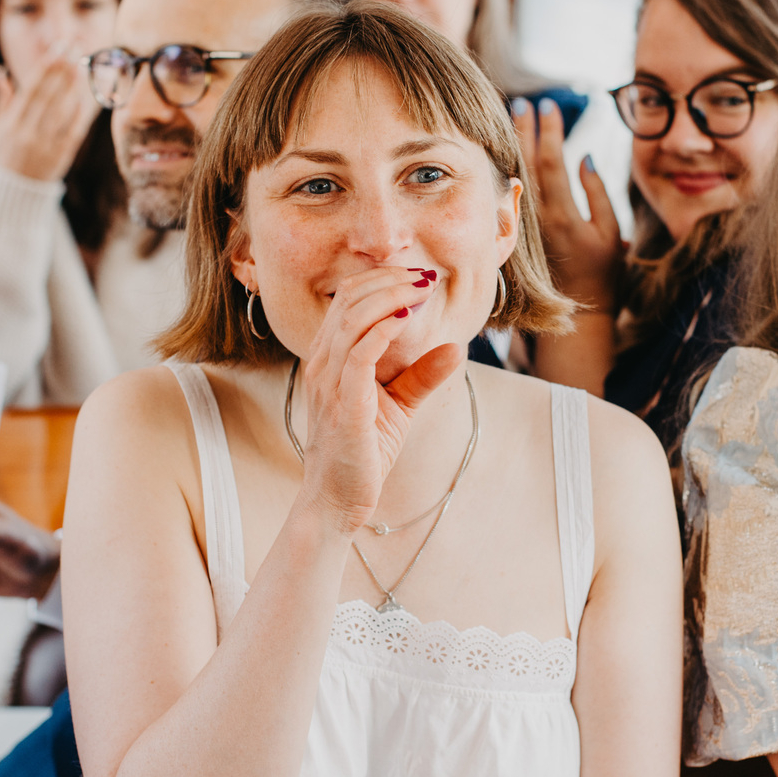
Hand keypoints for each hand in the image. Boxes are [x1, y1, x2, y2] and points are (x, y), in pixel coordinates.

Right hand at [0, 43, 98, 183]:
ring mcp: (46, 145)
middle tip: (73, 48)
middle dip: (61, 70)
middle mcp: (28, 133)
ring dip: (72, 87)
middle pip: (48, 96)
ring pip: (62, 111)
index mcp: (11, 123)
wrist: (16, 190)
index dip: (45, 67)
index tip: (57, 49)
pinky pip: (73, 131)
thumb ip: (3, 100)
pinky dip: (79, 114)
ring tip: (80, 66)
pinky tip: (85, 97)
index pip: (31, 89)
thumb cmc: (6, 153)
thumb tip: (1, 72)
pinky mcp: (62, 156)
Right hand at [294, 267, 464, 533]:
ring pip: (352, 319)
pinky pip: (358, 354)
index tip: (419, 276)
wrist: (337, 500)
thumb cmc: (363, 452)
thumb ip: (422, 375)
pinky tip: (406, 317)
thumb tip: (456, 348)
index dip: (382, 279)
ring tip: (422, 288)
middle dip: (390, 280)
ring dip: (391, 296)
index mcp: (329, 359)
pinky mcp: (343, 404)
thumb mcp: (399, 406)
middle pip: (349, 300)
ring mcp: (328, 383)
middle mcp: (322, 364)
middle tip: (426, 276)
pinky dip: (383, 329)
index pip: (347, 300)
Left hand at [513, 98, 624, 311]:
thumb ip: (598, 193)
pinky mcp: (517, 234)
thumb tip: (584, 156)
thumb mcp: (610, 232)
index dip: (550, 130)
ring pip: (513, 177)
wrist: (579, 311)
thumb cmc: (602, 271)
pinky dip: (507, 169)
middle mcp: (538, 220)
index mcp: (563, 216)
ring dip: (512, 147)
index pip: (551, 161)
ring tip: (509, 120)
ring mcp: (524, 227)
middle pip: (525, 164)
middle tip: (523, 103)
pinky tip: (505, 153)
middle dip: (524, 130)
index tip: (550, 105)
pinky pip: (509, 194)